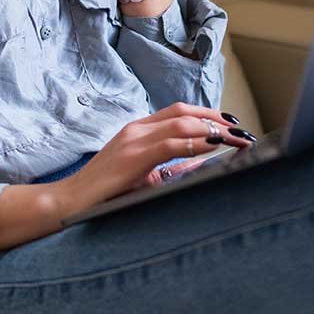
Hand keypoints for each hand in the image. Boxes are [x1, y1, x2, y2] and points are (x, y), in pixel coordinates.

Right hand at [54, 103, 254, 221]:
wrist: (71, 201)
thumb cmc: (105, 193)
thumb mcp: (143, 176)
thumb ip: (171, 167)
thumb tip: (205, 161)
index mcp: (137, 130)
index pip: (178, 111)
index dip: (207, 114)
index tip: (230, 124)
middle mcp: (136, 129)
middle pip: (184, 112)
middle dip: (217, 119)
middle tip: (241, 130)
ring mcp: (133, 140)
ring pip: (182, 124)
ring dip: (214, 130)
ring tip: (237, 139)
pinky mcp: (133, 156)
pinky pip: (172, 144)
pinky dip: (197, 144)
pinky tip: (215, 148)